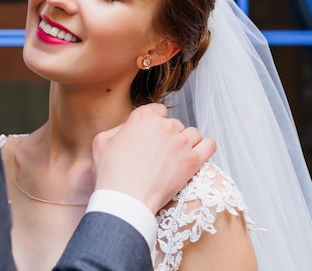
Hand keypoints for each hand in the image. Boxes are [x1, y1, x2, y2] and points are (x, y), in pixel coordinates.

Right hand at [91, 103, 215, 213]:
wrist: (125, 200)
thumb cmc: (111, 174)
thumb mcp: (102, 141)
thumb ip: (119, 128)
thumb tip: (130, 127)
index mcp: (143, 116)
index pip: (158, 111)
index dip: (154, 123)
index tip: (151, 136)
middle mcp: (165, 125)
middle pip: (174, 124)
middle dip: (168, 136)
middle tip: (158, 153)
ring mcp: (181, 142)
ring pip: (192, 134)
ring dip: (185, 142)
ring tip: (175, 157)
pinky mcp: (193, 161)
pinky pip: (209, 145)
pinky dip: (205, 147)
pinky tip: (197, 154)